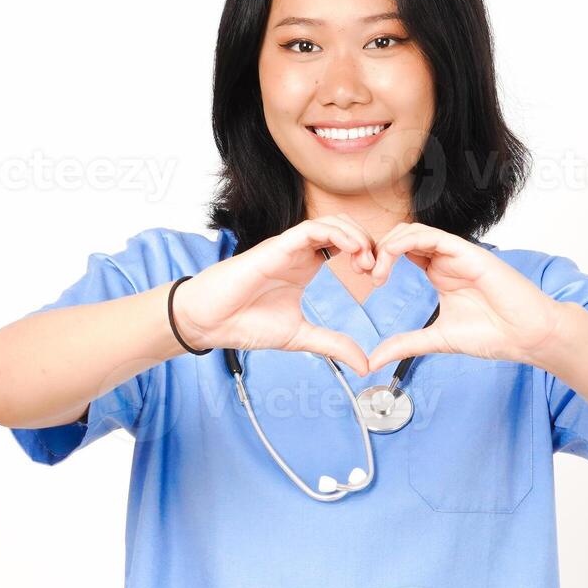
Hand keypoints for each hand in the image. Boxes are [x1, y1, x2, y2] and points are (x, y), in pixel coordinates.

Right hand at [172, 216, 376, 374]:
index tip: (377, 279)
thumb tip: (364, 364)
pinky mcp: (276, 247)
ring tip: (366, 260)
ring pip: (330, 223)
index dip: (367, 256)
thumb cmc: (245, 323)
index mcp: (306, 267)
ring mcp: (288, 247)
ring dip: (355, 236)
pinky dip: (336, 234)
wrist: (209, 322)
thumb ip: (332, 345)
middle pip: (343, 230)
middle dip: (367, 243)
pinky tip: (351, 251)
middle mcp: (299, 253)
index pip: (345, 247)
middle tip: (376, 269)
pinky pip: (311, 228)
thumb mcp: (300, 337)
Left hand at [364, 222, 563, 372]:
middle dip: (376, 249)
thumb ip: (405, 345)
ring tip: (376, 271)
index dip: (378, 259)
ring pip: (412, 231)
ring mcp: (456, 253)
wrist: (528, 335)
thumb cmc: (494, 334)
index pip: (401, 252)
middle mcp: (446, 259)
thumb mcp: (437, 340)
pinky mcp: (467, 251)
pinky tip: (391, 259)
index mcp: (439, 273)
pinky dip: (405, 241)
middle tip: (364, 273)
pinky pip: (431, 235)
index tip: (364, 280)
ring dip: (387, 245)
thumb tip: (373, 360)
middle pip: (401, 237)